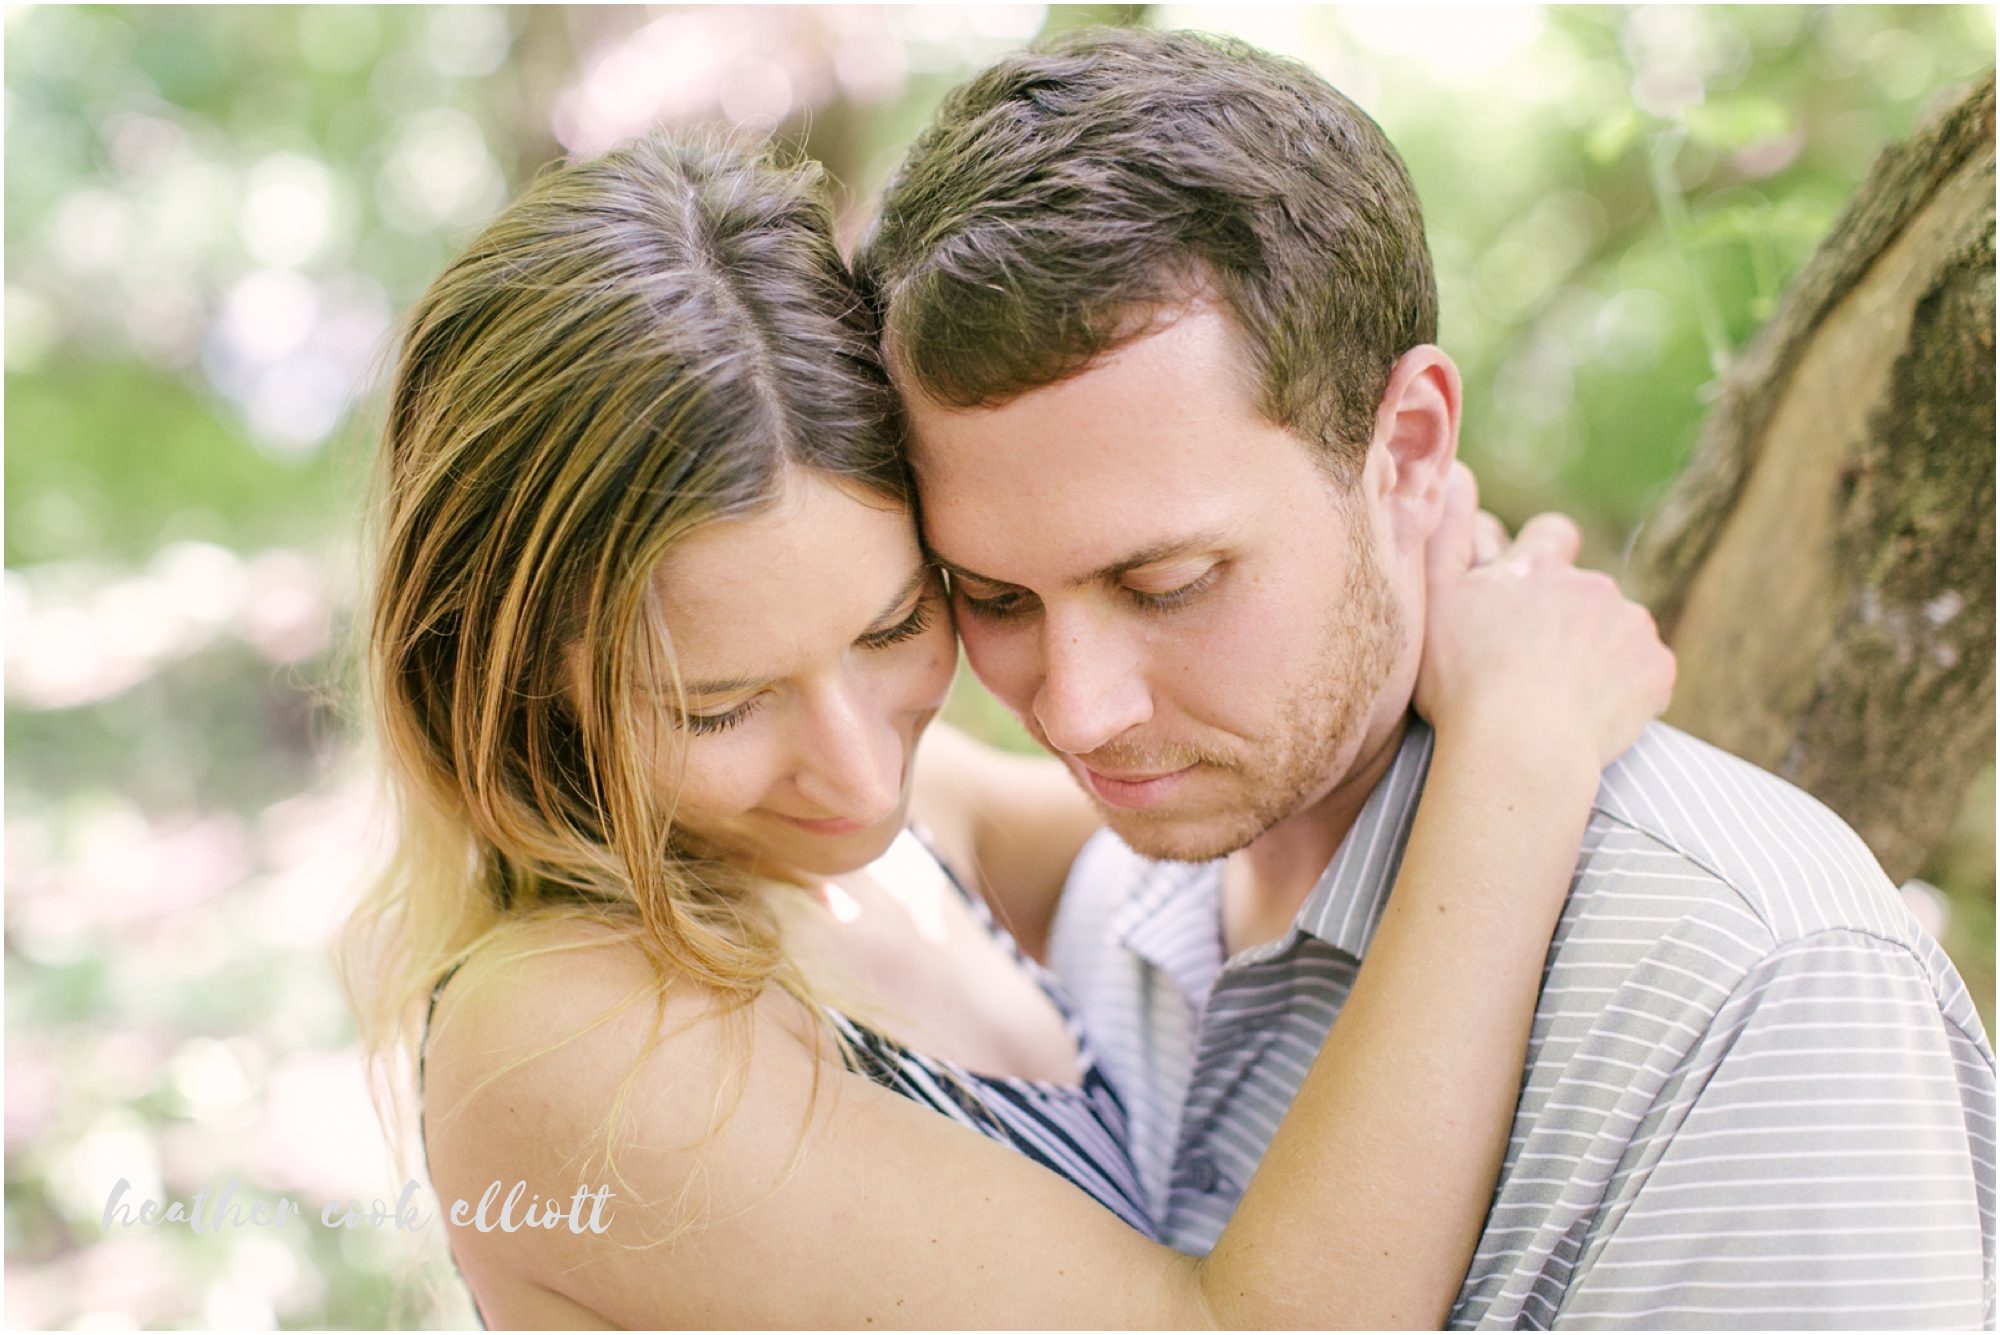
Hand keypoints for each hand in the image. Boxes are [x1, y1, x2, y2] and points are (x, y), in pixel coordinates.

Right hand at [1416, 463, 1674, 769]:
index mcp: (1537, 568)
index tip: (1526, 601)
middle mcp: (1590, 583)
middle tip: (1535, 662)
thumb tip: (1456, 470)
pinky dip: (1625, 689)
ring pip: (1617, 628)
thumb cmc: (1464, 682)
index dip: (1543, 560)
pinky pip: (1646, 671)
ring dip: (1597, 651)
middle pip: (1587, 589)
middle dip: (1569, 615)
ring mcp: (1629, 624)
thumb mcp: (1436, 599)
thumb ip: (1445, 531)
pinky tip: (1592, 715)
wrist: (1519, 750)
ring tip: (1561, 697)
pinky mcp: (1657, 667)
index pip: (1553, 533)